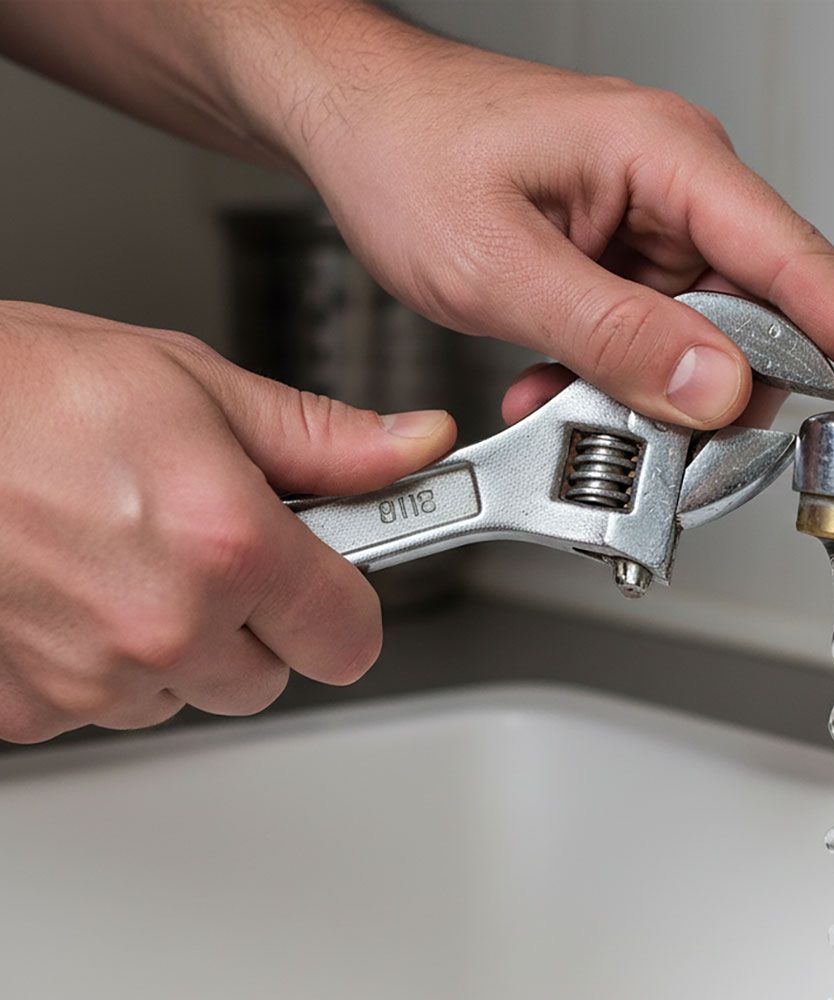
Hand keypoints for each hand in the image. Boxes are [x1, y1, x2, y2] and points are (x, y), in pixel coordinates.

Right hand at [0, 302, 454, 741]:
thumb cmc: (19, 388)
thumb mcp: (193, 384)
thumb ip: (321, 439)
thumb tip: (411, 448)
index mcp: (228, 546)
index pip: (351, 637)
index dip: (344, 602)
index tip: (327, 575)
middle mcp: (165, 627)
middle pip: (271, 674)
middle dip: (257, 619)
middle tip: (205, 543)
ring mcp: (90, 678)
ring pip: (186, 693)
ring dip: (175, 641)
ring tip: (121, 550)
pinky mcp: (25, 709)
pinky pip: (103, 706)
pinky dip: (98, 660)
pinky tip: (70, 587)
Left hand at [1, 1, 833, 430]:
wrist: (351, 123)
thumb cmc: (411, 150)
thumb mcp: (502, 262)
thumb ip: (614, 333)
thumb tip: (719, 390)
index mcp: (668, 159)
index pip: (798, 262)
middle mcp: (675, 189)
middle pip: (759, 317)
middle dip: (727, 400)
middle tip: (683, 458)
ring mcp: (649, 226)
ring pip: (701, 342)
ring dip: (652, 398)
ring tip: (578, 411)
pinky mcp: (620, 259)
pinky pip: (651, 339)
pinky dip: (616, 382)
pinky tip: (556, 391)